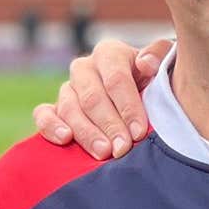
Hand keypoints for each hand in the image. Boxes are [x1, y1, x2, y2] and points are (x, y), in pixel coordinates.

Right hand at [33, 36, 171, 159]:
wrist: (143, 102)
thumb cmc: (156, 86)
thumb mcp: (165, 67)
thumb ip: (160, 56)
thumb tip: (145, 63)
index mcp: (110, 54)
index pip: (116, 78)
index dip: (127, 106)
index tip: (139, 132)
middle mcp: (85, 68)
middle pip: (92, 97)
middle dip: (109, 125)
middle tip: (122, 149)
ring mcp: (67, 89)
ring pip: (69, 107)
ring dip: (86, 132)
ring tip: (103, 154)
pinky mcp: (53, 109)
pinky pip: (43, 114)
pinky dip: (51, 126)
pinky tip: (65, 139)